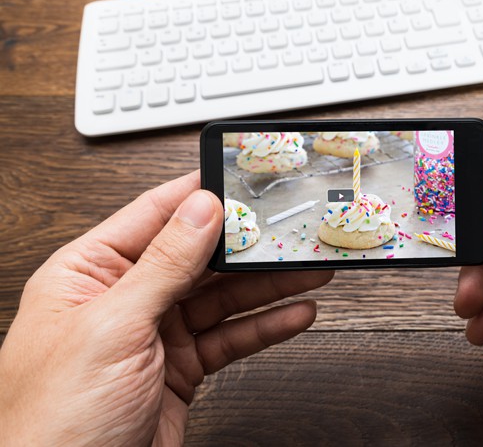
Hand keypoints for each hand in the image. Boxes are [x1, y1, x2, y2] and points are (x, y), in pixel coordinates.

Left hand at [0, 171, 332, 445]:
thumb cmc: (55, 421)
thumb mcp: (112, 327)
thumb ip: (163, 265)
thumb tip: (201, 208)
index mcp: (87, 274)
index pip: (153, 216)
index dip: (200, 195)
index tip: (244, 180)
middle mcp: (122, 299)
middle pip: (198, 258)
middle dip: (247, 246)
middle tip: (291, 233)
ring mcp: (152, 335)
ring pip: (222, 298)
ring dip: (267, 286)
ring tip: (309, 271)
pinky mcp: (178, 369)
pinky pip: (229, 338)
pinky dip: (263, 327)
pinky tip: (294, 314)